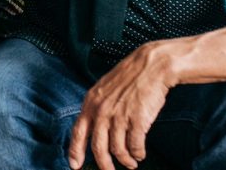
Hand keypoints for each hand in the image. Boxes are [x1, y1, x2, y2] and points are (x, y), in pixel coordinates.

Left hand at [68, 42, 175, 169]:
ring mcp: (119, 116)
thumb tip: (93, 128)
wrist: (151, 66)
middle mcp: (102, 111)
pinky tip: (140, 154)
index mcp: (91, 102)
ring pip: (117, 150)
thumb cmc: (129, 78)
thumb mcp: (104, 89)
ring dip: (125, 161)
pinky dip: (137, 154)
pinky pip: (135, 146)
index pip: (78, 131)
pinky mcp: (137, 120)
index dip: (75, 150)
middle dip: (104, 164)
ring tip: (130, 164)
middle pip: (98, 147)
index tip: (74, 165)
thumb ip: (97, 107)